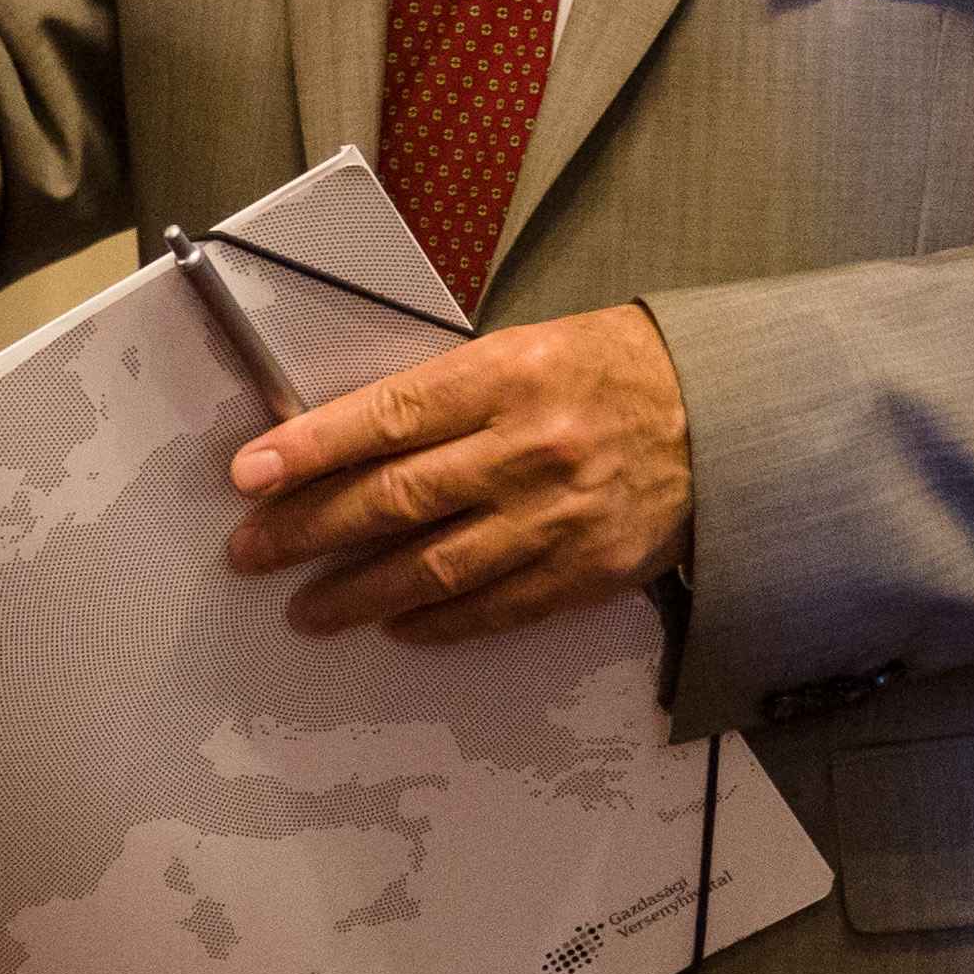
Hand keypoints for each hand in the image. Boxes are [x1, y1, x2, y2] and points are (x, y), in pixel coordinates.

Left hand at [222, 305, 692, 642]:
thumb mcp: (523, 348)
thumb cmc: (607, 370)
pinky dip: (439, 621)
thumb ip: (444, 396)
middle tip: (252, 553)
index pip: (387, 417)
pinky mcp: (587, 571)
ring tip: (306, 610)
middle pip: (396, 498)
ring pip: (436, 566)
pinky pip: (496, 608)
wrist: (723, 413)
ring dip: (359, 594)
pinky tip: (394, 625)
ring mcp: (558, 517)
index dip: (311, 448)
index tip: (250, 474)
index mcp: (506, 375)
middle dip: (311, 529)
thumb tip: (343, 440)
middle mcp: (527, 448)